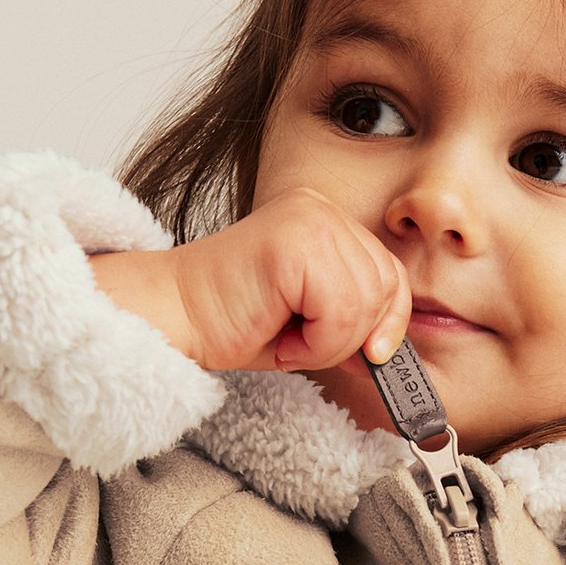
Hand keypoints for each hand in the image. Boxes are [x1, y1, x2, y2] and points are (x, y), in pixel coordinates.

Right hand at [169, 186, 411, 378]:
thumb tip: (391, 352)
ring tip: (288, 339)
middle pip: (386, 287)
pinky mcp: (293, 243)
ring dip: (329, 343)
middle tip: (303, 344)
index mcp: (326, 218)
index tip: (370, 356)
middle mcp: (321, 208)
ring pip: (364, 304)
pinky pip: (340, 311)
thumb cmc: (234, 322)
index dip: (389, 321)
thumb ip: (356, 324)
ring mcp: (309, 219)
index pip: (391, 273)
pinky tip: (281, 338)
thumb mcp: (313, 323)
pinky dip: (317, 343)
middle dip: (352, 336)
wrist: (174, 319)